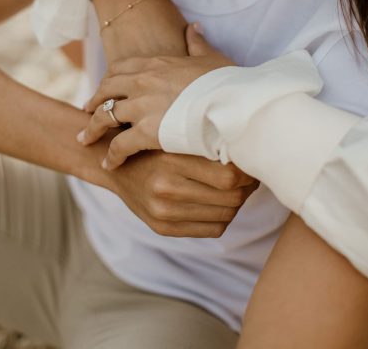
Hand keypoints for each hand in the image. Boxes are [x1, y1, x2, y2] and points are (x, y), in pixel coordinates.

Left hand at [80, 24, 233, 168]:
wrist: (233, 102)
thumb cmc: (227, 82)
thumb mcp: (210, 57)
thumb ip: (197, 43)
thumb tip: (193, 28)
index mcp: (156, 64)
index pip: (120, 69)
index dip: (108, 80)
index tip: (104, 88)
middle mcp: (143, 82)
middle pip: (106, 90)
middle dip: (93, 101)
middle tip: (86, 111)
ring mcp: (142, 107)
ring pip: (105, 117)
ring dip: (92, 129)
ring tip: (85, 139)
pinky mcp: (146, 132)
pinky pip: (118, 145)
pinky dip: (110, 156)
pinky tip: (108, 165)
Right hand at [107, 151, 257, 237]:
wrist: (117, 169)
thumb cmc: (154, 147)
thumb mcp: (174, 138)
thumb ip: (203, 145)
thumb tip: (247, 154)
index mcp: (171, 159)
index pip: (227, 176)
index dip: (245, 172)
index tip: (248, 161)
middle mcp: (165, 187)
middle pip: (230, 197)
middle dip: (247, 188)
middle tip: (250, 176)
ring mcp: (163, 212)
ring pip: (225, 215)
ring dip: (238, 203)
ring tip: (237, 189)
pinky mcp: (163, 228)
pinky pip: (213, 230)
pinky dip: (224, 217)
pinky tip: (220, 203)